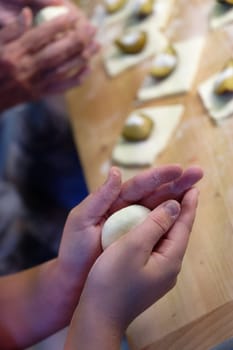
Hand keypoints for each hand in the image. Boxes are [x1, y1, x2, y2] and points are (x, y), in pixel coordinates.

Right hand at [0, 2, 98, 110]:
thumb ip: (10, 30)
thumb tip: (28, 14)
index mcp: (14, 54)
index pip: (39, 36)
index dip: (58, 25)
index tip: (73, 15)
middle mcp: (26, 69)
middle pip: (57, 52)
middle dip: (77, 40)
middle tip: (92, 28)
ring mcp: (35, 84)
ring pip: (63, 69)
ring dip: (82, 57)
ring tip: (97, 45)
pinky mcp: (39, 95)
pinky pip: (61, 87)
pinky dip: (76, 79)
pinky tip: (88, 69)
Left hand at [58, 165, 202, 289]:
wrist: (74, 281)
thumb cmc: (74, 250)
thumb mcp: (81, 220)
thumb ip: (99, 197)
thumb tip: (117, 171)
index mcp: (112, 201)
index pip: (138, 185)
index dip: (158, 177)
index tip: (178, 170)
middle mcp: (126, 210)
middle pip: (154, 193)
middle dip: (176, 183)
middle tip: (197, 173)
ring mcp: (135, 226)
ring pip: (160, 208)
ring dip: (179, 197)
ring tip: (197, 188)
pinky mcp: (140, 241)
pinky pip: (158, 228)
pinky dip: (172, 219)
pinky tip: (185, 212)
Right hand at [71, 188, 198, 334]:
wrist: (98, 316)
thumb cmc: (112, 281)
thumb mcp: (133, 246)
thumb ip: (155, 224)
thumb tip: (174, 206)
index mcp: (170, 259)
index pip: (184, 225)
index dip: (188, 204)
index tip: (193, 185)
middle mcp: (169, 267)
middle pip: (178, 232)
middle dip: (181, 209)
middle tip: (184, 188)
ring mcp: (158, 273)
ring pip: (167, 239)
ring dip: (169, 219)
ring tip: (169, 201)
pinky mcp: (147, 276)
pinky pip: (157, 246)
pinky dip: (157, 230)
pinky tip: (150, 225)